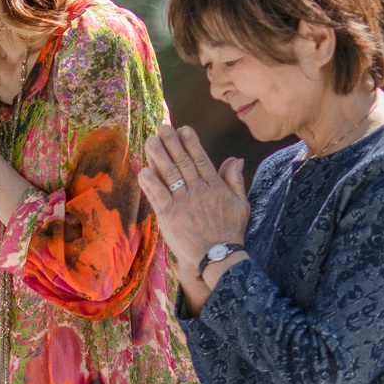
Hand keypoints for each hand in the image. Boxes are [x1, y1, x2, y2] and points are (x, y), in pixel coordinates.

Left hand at [137, 125, 248, 304]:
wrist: (219, 256)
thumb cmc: (230, 232)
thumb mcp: (241, 203)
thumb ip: (235, 179)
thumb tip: (236, 159)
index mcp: (214, 186)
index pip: (200, 159)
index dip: (191, 143)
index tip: (183, 129)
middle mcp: (198, 190)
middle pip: (182, 162)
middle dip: (171, 143)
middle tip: (162, 127)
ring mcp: (183, 203)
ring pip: (169, 174)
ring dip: (158, 156)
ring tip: (150, 140)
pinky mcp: (170, 216)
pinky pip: (157, 195)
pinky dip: (150, 183)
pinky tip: (142, 170)